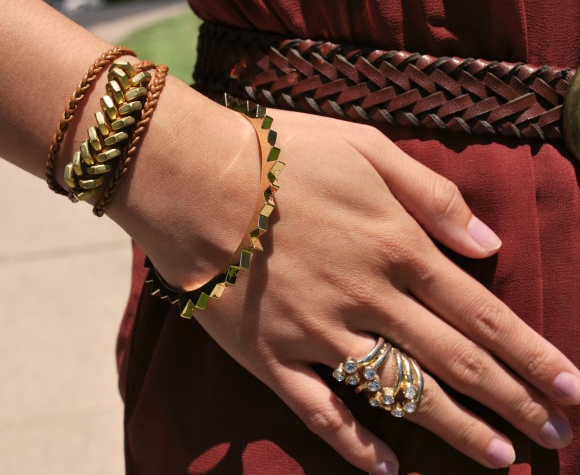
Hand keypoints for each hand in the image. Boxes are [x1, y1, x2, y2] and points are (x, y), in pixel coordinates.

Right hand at [120, 98, 579, 473]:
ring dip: (455, 429)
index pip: (481, 314)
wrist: (195, 180)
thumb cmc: (282, 155)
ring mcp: (319, 334)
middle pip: (455, 361)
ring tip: (500, 459)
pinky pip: (320, 410)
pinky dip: (354, 443)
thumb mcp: (367, 147)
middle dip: (513, 400)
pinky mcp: (272, 355)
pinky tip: (386, 469)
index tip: (572, 389)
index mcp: (396, 247)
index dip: (533, 355)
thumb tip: (488, 241)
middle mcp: (368, 299)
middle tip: (556, 437)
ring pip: (400, 393)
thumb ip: (432, 195)